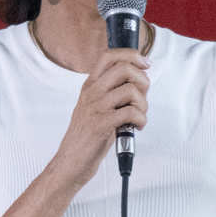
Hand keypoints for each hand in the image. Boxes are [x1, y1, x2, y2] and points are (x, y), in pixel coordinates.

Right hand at [52, 49, 148, 187]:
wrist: (70, 161)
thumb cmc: (87, 136)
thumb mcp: (94, 106)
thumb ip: (111, 91)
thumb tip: (139, 79)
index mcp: (90, 85)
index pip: (109, 55)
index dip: (131, 55)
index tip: (145, 64)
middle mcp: (91, 92)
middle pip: (124, 68)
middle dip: (143, 80)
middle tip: (143, 96)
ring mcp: (95, 107)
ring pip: (131, 90)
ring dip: (143, 105)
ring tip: (139, 116)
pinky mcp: (101, 124)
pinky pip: (131, 112)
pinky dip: (141, 120)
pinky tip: (136, 126)